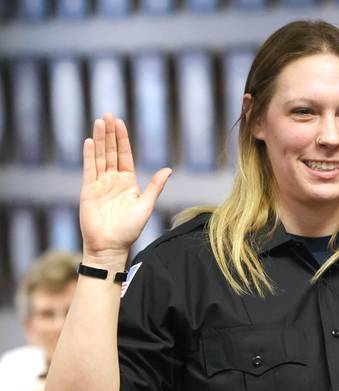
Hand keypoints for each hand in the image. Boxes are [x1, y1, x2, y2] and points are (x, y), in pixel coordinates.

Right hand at [79, 113, 171, 260]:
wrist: (111, 245)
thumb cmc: (129, 229)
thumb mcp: (146, 205)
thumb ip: (155, 186)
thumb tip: (168, 169)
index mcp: (128, 182)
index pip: (124, 155)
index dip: (122, 139)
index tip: (120, 123)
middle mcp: (113, 180)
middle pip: (110, 152)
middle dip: (110, 134)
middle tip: (108, 115)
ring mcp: (100, 184)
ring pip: (99, 157)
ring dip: (99, 139)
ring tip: (99, 122)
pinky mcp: (88, 190)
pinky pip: (88, 169)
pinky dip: (89, 156)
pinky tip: (90, 142)